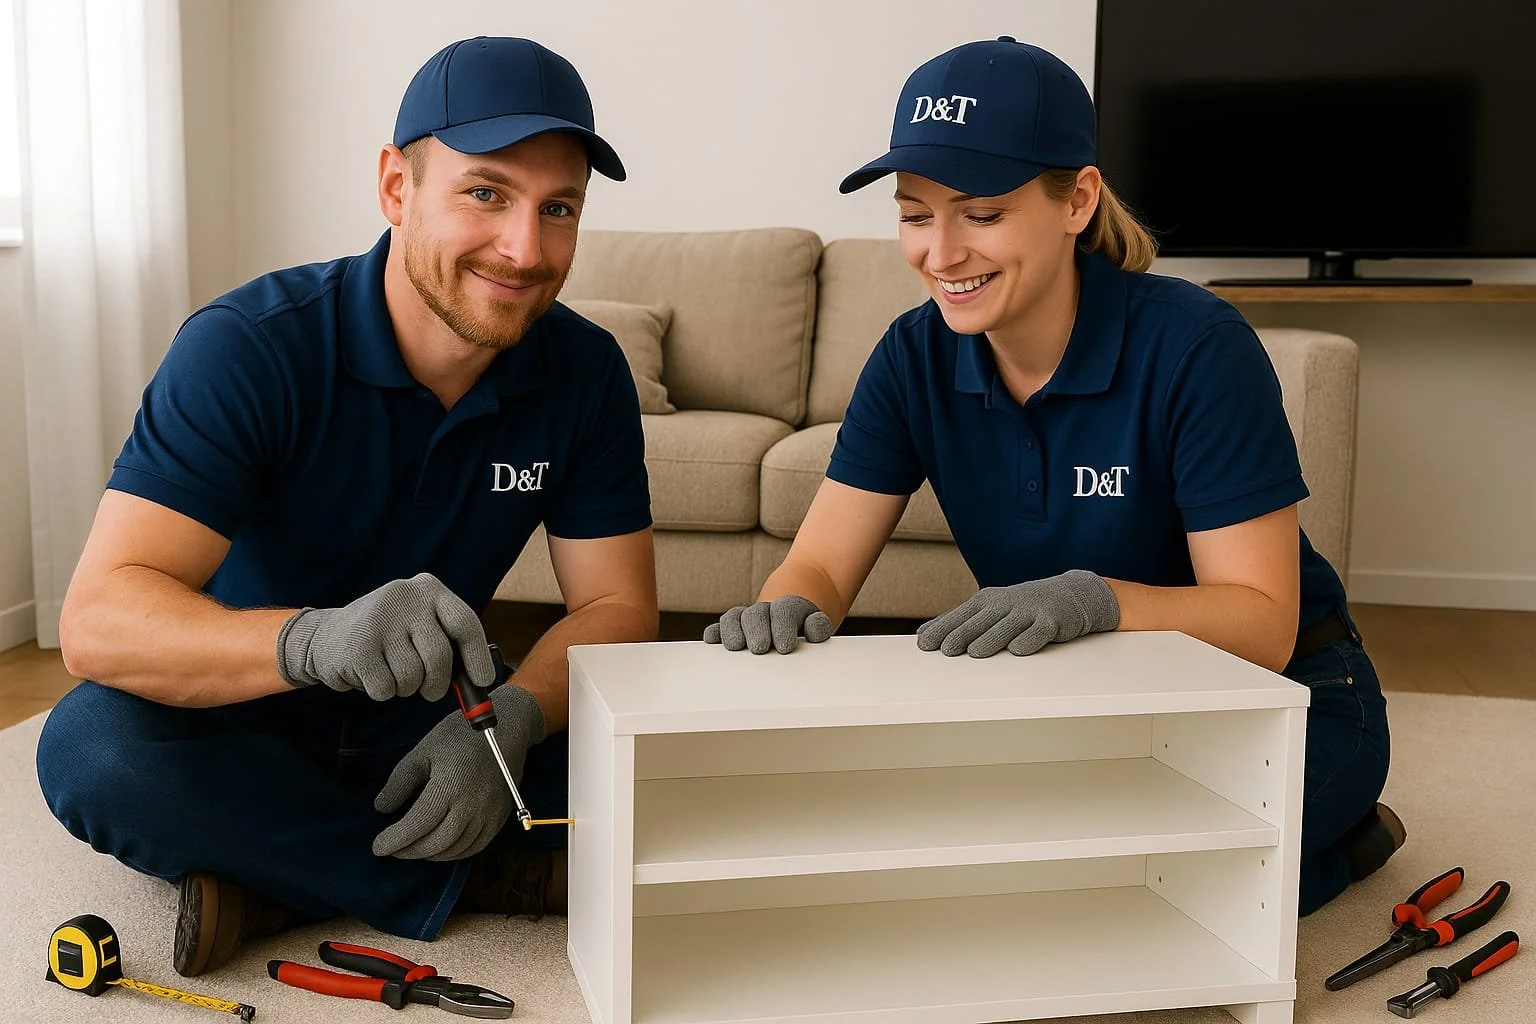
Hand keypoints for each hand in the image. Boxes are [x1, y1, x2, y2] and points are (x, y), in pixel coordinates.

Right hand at [275, 572, 494, 701]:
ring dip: (405, 688)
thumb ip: (448, 645)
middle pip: (439, 656)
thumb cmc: (388, 638)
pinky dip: (381, 691)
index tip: (483, 681)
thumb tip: (479, 684)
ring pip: (411, 677)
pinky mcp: (357, 645)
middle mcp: (405, 597)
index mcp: (429, 589)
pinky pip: (385, 688)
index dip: (477, 657)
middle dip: (437, 683)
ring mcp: (379, 618)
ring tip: (390, 672)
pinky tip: (369, 673)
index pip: (465, 623)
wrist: (328, 635)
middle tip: (429, 691)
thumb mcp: (420, 627)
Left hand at [372, 683, 546, 860]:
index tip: (378, 846)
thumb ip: (400, 782)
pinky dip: (455, 853)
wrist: (507, 727)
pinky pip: (476, 846)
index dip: (396, 839)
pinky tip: (440, 848)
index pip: (419, 823)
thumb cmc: (461, 734)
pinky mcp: (500, 816)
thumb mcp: (423, 750)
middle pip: (438, 842)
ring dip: (431, 855)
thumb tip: (383, 808)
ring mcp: (489, 812)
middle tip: (393, 849)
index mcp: (450, 784)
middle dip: (410, 851)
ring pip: (457, 849)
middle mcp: (473, 803)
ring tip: (413, 848)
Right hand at [703, 595, 833, 653]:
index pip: (783, 611)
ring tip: (735, 647)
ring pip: (734, 617)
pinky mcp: (733, 628)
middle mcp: (764, 610)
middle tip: (760, 648)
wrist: (796, 610)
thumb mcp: (818, 624)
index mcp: (789, 607)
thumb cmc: (807, 626)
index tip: (785, 648)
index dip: (783, 627)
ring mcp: (746, 618)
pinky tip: (711, 641)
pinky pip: (719, 628)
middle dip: (756, 630)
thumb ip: (819, 626)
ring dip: (732, 630)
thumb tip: (813, 629)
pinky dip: (714, 633)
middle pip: (756, 614)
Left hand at [915, 570, 1119, 657]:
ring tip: (975, 653)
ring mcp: (1028, 611)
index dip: (941, 630)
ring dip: (991, 639)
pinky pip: (1038, 632)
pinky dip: (1029, 640)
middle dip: (960, 635)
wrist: (1072, 594)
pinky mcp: (1051, 621)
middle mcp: (1005, 604)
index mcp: (987, 601)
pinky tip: (1018, 650)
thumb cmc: (1023, 607)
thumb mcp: (991, 609)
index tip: (923, 645)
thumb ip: (960, 621)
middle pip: (978, 622)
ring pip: (1006, 627)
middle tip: (944, 650)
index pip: (959, 616)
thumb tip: (923, 633)